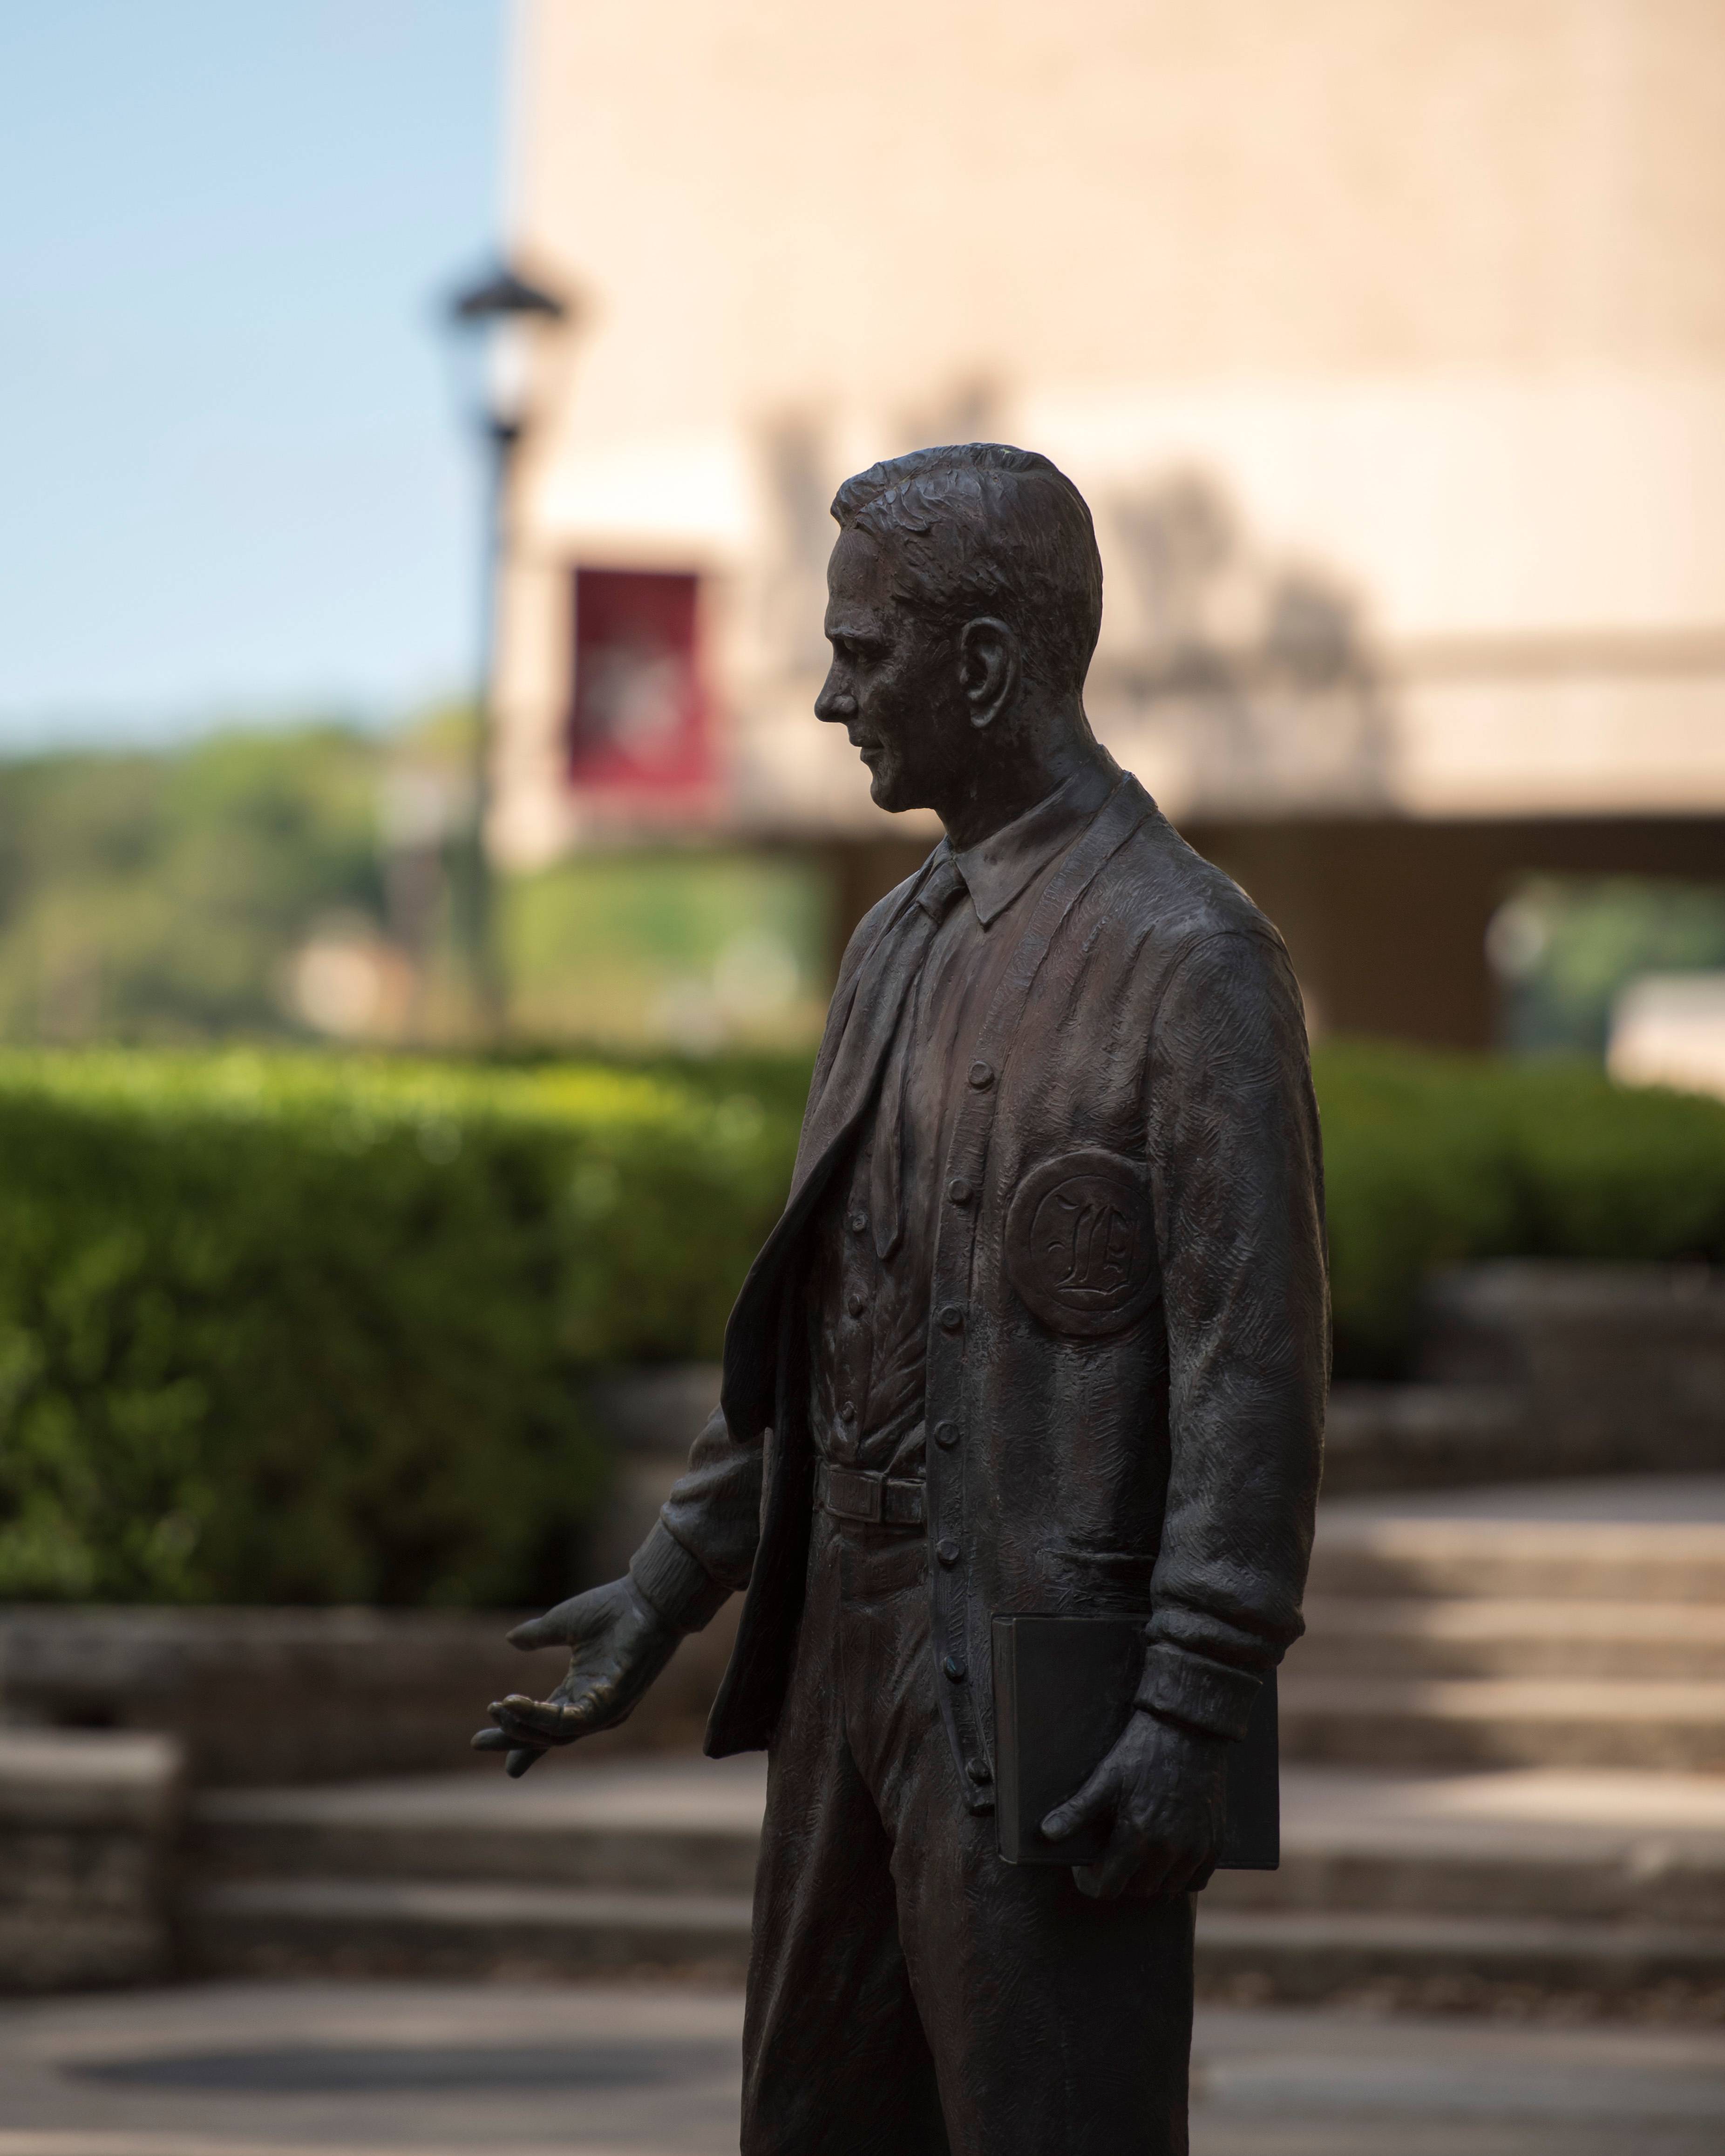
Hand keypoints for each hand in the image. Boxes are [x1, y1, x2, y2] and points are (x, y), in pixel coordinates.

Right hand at [470, 1575, 680, 1778]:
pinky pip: (573, 1721)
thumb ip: (538, 1635)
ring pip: (556, 1734)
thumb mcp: (565, 1622)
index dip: (517, 1733)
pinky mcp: (614, 1704)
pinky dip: (541, 1716)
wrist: (646, 1595)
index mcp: (581, 1689)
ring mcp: (605, 1709)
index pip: (545, 1720)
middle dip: (512, 1740)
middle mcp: (592, 1706)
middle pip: (546, 1736)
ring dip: (523, 1726)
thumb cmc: (614, 1607)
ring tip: (497, 1710)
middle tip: (477, 1741)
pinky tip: (516, 1704)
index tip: (481, 1742)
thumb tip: (511, 1639)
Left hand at [1040, 1708, 1225, 1899]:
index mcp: (1137, 1836)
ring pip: (1167, 1889)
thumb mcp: (1105, 1778)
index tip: (1087, 1868)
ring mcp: (1195, 1848)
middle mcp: (1168, 1849)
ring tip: (1138, 1853)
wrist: (1187, 1731)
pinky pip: (1196, 1880)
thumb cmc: (1142, 1753)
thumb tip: (1046, 1834)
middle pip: (1138, 1890)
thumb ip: (1076, 1811)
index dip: (1092, 1882)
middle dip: (1121, 1878)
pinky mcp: (1214, 1843)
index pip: (1109, 1888)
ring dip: (1150, 1878)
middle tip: (1112, 1855)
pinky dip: (1180, 1875)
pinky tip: (1167, 1855)